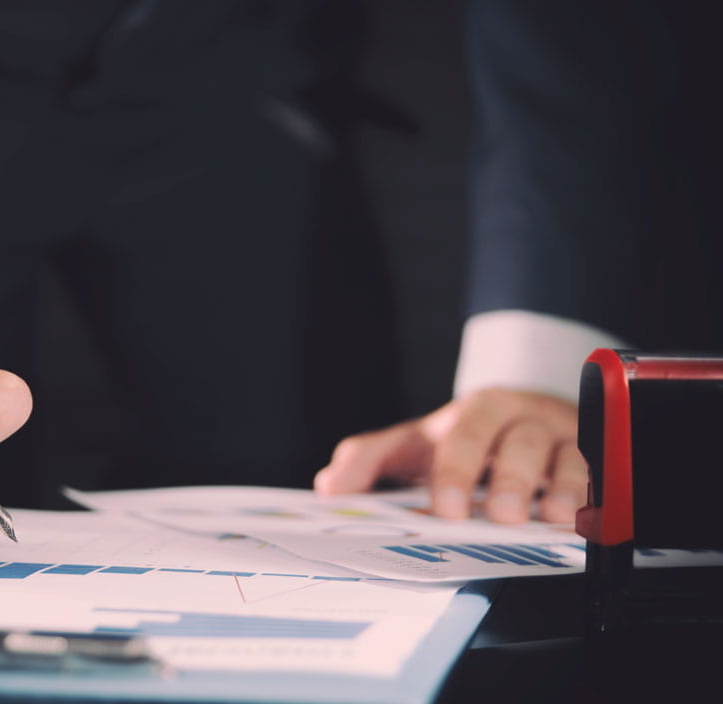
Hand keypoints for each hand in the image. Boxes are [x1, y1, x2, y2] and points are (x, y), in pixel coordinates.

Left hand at [314, 388, 585, 522]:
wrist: (522, 411)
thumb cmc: (464, 436)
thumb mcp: (414, 441)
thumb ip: (369, 459)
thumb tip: (330, 486)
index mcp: (475, 412)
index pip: (465, 436)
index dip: (456, 471)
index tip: (445, 508)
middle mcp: (522, 418)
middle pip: (521, 440)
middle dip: (512, 478)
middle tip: (502, 516)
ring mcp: (561, 436)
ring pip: (570, 453)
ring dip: (564, 487)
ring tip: (553, 518)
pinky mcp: (593, 456)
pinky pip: (604, 473)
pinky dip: (600, 495)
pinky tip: (590, 519)